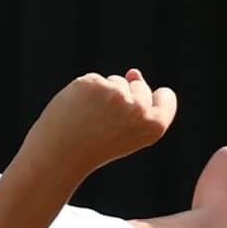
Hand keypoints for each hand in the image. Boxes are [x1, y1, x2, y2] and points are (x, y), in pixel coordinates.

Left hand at [20, 69, 176, 179]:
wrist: (59, 155)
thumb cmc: (94, 147)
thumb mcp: (126, 131)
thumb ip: (138, 105)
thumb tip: (133, 72)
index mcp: (154, 126)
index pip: (166, 99)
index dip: (155, 97)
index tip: (139, 106)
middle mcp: (139, 108)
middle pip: (138, 86)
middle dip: (122, 96)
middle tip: (103, 122)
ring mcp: (117, 94)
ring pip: (115, 81)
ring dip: (103, 93)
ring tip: (89, 118)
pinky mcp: (94, 84)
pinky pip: (94, 80)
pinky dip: (84, 91)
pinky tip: (76, 108)